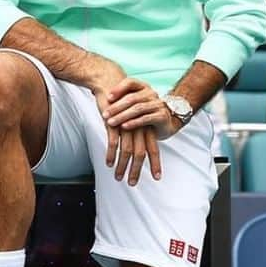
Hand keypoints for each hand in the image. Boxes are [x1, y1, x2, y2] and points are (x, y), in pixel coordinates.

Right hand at [90, 67, 162, 185]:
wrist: (110, 83)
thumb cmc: (119, 101)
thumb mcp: (130, 117)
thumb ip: (132, 132)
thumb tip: (133, 146)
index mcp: (144, 127)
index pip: (153, 148)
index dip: (156, 163)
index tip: (157, 177)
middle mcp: (138, 127)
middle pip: (141, 154)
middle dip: (137, 171)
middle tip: (132, 183)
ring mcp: (126, 125)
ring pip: (127, 151)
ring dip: (122, 167)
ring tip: (117, 177)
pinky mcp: (113, 123)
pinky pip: (113, 142)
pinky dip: (111, 154)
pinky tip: (108, 163)